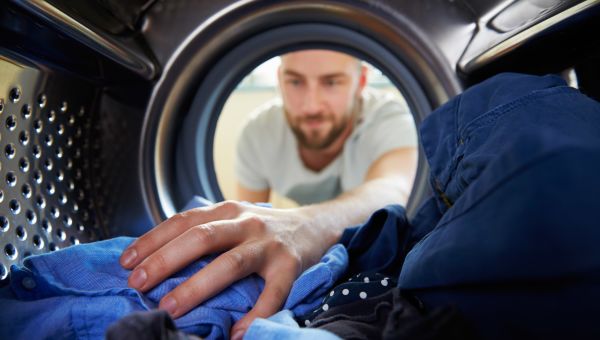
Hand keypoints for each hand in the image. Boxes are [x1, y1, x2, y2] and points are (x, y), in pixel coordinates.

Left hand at [119, 200, 337, 338]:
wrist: (314, 225)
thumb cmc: (264, 229)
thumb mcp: (233, 219)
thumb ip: (204, 232)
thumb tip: (155, 259)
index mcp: (227, 210)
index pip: (183, 221)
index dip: (152, 240)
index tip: (126, 263)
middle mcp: (246, 222)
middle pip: (201, 238)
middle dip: (165, 261)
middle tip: (138, 285)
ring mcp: (269, 243)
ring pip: (230, 263)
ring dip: (198, 286)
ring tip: (171, 308)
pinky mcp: (290, 265)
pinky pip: (272, 294)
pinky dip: (254, 314)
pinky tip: (237, 333)